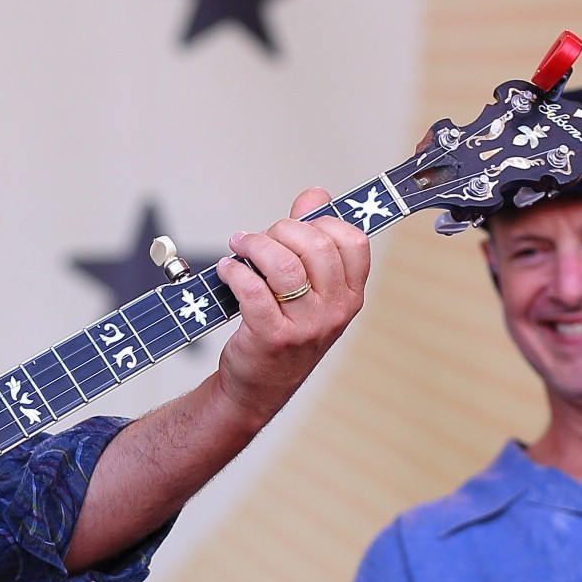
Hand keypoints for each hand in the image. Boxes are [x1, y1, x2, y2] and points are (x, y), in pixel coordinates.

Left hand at [211, 188, 370, 427]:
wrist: (259, 386)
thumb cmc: (284, 329)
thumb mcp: (310, 289)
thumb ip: (311, 239)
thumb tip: (315, 195)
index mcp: (350, 294)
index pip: (353, 241)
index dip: (322, 222)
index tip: (295, 226)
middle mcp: (335, 310)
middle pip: (315, 246)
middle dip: (280, 230)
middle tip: (258, 238)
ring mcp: (306, 326)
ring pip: (284, 265)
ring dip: (254, 246)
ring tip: (239, 246)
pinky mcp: (272, 337)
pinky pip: (254, 290)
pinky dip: (235, 271)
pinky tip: (227, 270)